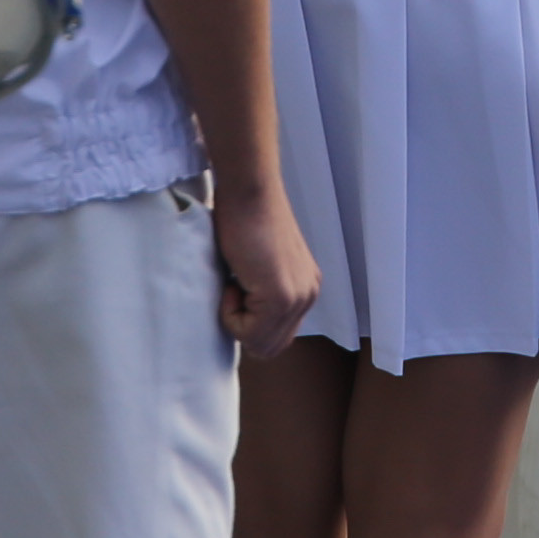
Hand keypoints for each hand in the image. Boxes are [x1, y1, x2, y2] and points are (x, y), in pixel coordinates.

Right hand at [213, 179, 321, 360]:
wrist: (248, 191)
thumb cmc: (244, 217)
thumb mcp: (260, 265)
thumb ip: (261, 292)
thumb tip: (244, 319)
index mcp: (306, 288)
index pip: (278, 336)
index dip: (249, 323)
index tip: (237, 289)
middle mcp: (308, 295)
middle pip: (271, 347)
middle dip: (243, 328)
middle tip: (233, 289)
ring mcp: (298, 297)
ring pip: (260, 343)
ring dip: (236, 321)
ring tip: (233, 283)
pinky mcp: (281, 297)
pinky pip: (248, 332)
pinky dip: (230, 313)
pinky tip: (233, 280)